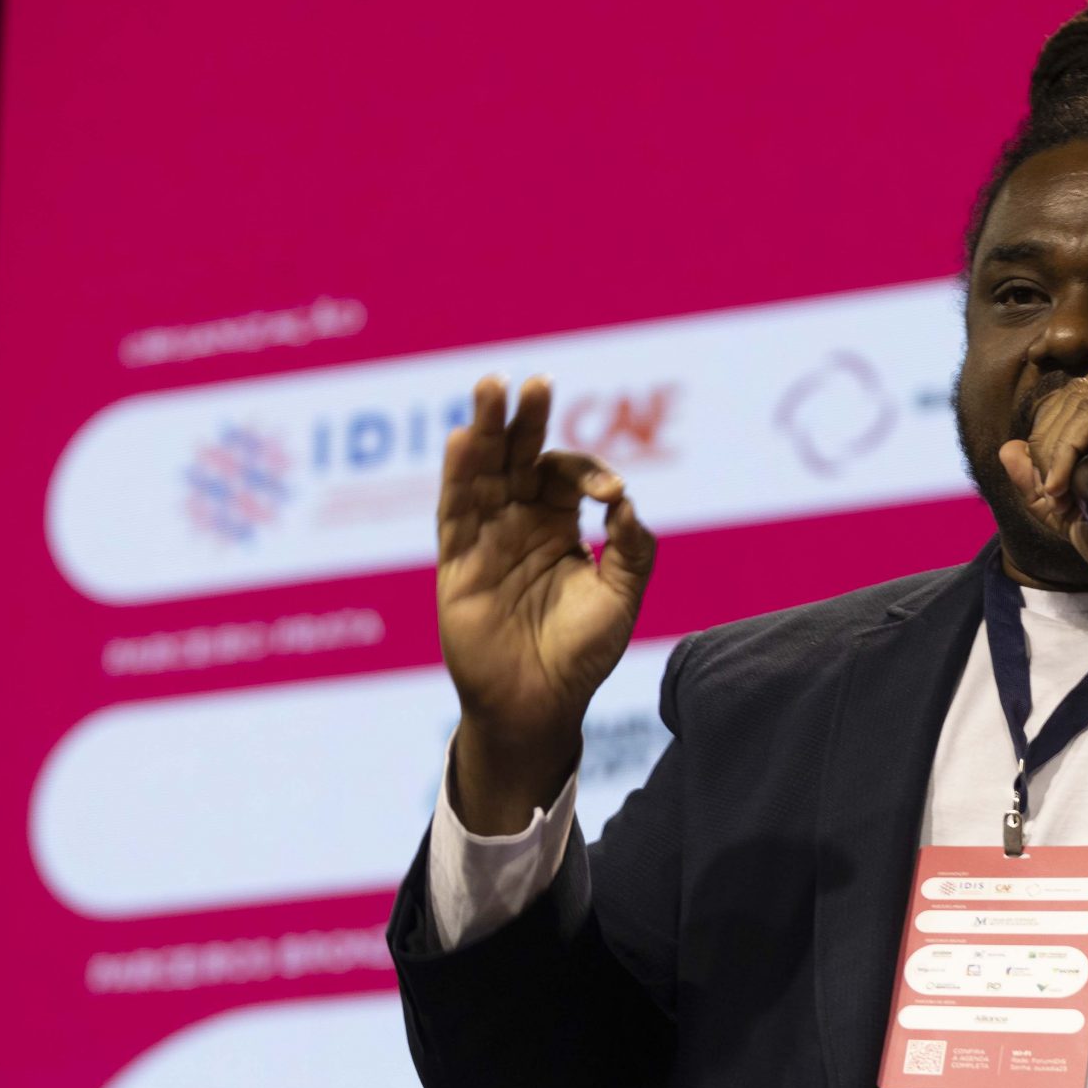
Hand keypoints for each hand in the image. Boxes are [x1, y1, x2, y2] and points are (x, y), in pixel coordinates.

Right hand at [437, 375, 655, 830]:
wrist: (539, 705)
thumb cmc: (581, 655)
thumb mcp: (622, 598)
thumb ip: (632, 548)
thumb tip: (625, 501)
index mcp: (558, 527)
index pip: (564, 476)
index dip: (585, 471)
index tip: (608, 492)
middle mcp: (518, 525)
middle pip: (518, 458)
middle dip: (526, 420)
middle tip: (536, 381)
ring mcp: (485, 541)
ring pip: (483, 473)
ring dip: (487, 430)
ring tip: (492, 386)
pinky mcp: (457, 564)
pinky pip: (455, 512)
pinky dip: (459, 476)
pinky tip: (467, 439)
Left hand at [999, 371, 1087, 584]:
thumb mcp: (1074, 518)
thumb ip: (1040, 486)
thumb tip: (1008, 448)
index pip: (1080, 403)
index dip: (1050, 435)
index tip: (1048, 487)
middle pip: (1076, 393)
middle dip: (1046, 438)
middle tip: (1048, 489)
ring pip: (1080, 399)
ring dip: (1053, 445)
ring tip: (1055, 490)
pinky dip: (1066, 447)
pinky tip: (1062, 484)